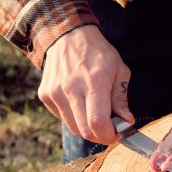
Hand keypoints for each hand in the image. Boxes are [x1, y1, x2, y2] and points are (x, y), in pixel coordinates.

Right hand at [39, 25, 133, 143]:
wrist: (67, 36)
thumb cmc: (98, 54)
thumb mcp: (119, 70)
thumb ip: (121, 98)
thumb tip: (127, 121)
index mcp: (94, 81)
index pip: (97, 122)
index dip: (108, 134)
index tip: (117, 133)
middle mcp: (71, 88)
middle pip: (84, 130)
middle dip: (99, 135)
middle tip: (109, 128)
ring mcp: (55, 92)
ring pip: (72, 127)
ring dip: (86, 128)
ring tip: (95, 115)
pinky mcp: (45, 95)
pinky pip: (62, 118)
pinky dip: (74, 118)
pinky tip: (80, 103)